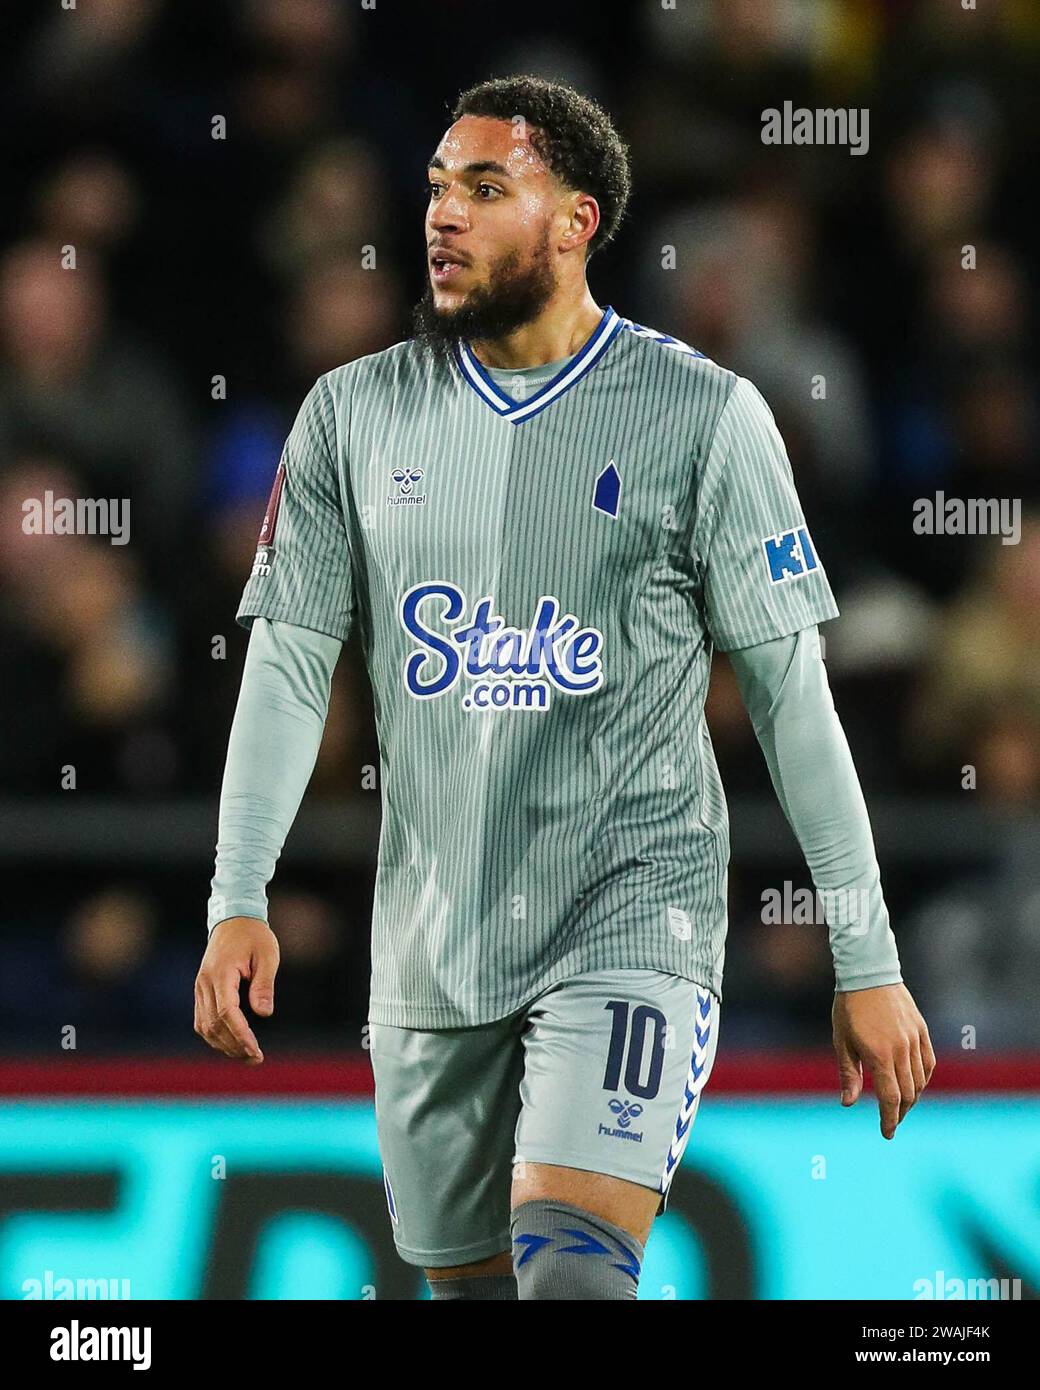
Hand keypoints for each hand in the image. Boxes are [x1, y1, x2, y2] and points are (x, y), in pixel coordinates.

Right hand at [194, 917, 279, 1063]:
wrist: (233, 919)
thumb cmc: (254, 936)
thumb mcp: (268, 955)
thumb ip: (264, 984)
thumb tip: (264, 1014)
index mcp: (221, 973)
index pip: (227, 1012)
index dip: (240, 1034)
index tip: (255, 1050)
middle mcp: (205, 983)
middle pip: (214, 1024)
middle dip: (234, 1045)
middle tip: (256, 1058)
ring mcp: (200, 987)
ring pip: (204, 1026)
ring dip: (224, 1045)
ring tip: (247, 1056)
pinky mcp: (201, 991)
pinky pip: (202, 1020)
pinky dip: (215, 1036)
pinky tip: (232, 1044)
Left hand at [832, 983, 934, 1138]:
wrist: (868, 973)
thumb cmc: (849, 1007)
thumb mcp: (842, 1041)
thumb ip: (848, 1074)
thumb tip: (848, 1103)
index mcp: (879, 1055)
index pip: (891, 1098)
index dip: (890, 1119)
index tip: (887, 1133)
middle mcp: (901, 1050)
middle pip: (908, 1093)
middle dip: (900, 1112)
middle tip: (891, 1120)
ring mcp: (914, 1039)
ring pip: (920, 1080)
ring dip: (912, 1097)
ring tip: (900, 1105)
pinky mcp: (921, 1030)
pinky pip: (928, 1062)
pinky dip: (923, 1078)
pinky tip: (915, 1084)